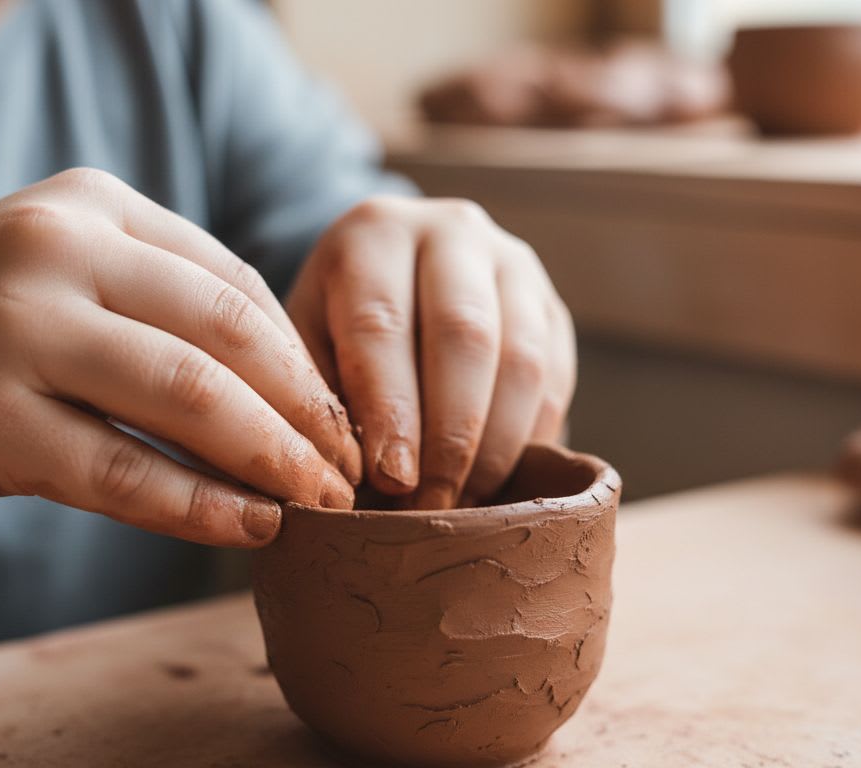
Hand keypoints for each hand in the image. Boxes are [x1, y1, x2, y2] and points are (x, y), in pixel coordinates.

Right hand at [0, 169, 358, 544]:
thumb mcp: (62, 280)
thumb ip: (161, 308)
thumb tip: (296, 393)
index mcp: (89, 203)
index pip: (234, 283)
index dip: (303, 359)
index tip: (344, 417)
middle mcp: (56, 248)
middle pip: (228, 334)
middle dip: (306, 411)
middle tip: (352, 468)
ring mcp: (14, 327)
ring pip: (190, 397)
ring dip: (271, 458)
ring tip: (319, 502)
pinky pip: (123, 472)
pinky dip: (198, 506)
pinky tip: (248, 525)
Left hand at [287, 196, 575, 508]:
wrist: (391, 279)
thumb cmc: (334, 329)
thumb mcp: (306, 347)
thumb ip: (318, 400)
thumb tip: (344, 481)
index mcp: (372, 233)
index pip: (382, 323)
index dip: (390, 409)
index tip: (393, 479)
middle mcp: (451, 231)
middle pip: (463, 335)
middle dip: (450, 435)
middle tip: (432, 504)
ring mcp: (513, 264)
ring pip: (521, 360)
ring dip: (496, 445)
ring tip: (463, 503)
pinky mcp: (552, 305)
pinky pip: (554, 379)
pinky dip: (529, 440)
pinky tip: (496, 481)